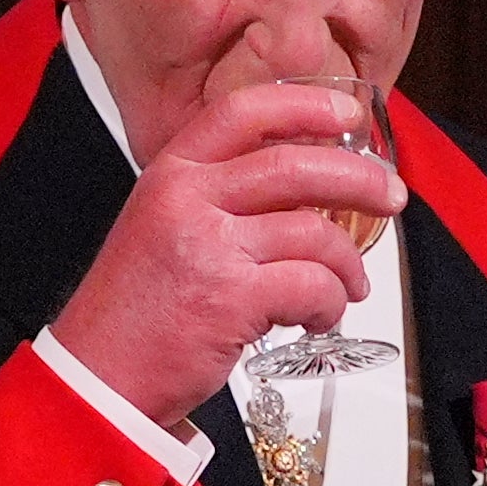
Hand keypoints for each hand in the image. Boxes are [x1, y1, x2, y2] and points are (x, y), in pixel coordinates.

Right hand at [48, 74, 403, 428]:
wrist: (97, 380)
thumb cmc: (133, 314)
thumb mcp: (160, 229)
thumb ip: (215, 199)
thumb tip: (302, 186)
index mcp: (169, 176)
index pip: (243, 112)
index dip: (305, 105)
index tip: (348, 115)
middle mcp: (186, 201)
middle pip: (296, 165)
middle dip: (360, 180)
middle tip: (389, 197)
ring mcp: (208, 248)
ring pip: (315, 233)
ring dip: (346, 266)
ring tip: (346, 288)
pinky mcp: (231, 298)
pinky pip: (312, 287)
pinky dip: (329, 305)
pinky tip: (317, 318)